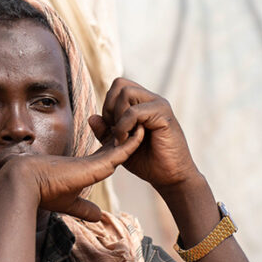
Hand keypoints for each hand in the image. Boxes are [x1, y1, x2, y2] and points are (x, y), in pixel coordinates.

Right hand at [2, 126, 143, 221]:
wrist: (25, 183)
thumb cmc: (43, 193)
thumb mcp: (68, 203)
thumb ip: (83, 209)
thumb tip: (98, 218)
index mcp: (86, 171)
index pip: (109, 158)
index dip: (121, 150)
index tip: (132, 142)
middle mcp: (91, 164)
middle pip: (117, 149)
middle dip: (130, 138)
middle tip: (144, 125)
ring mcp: (92, 162)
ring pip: (120, 147)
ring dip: (134, 136)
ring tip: (148, 123)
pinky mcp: (93, 165)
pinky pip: (119, 151)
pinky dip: (132, 143)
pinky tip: (143, 132)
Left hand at [89, 78, 199, 192]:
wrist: (169, 176)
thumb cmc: (146, 161)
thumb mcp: (119, 146)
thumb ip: (105, 132)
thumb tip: (92, 117)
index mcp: (142, 103)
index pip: (117, 86)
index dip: (108, 105)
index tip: (110, 128)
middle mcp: (151, 100)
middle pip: (120, 84)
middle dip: (110, 108)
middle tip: (114, 131)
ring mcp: (159, 105)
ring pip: (126, 93)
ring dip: (117, 116)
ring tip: (121, 137)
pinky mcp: (164, 116)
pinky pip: (134, 111)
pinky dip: (124, 126)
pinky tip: (126, 141)